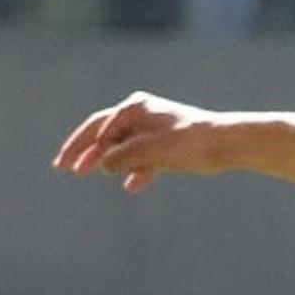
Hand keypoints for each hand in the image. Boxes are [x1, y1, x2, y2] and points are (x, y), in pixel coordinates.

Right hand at [54, 91, 233, 193]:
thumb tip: (103, 165)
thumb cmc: (189, 143)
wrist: (228, 144)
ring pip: (125, 145)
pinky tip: (131, 186)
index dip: (78, 148)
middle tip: (66, 170)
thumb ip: (121, 157)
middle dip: (87, 153)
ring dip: (110, 161)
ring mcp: (156, 128)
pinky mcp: (170, 143)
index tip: (66, 167)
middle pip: (106, 134)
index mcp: (133, 109)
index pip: (96, 128)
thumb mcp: (149, 151)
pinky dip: (137, 169)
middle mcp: (142, 113)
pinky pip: (146, 156)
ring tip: (94, 175)